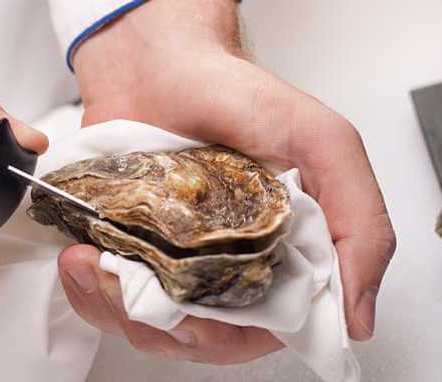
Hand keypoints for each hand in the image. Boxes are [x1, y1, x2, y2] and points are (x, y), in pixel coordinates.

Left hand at [62, 0, 395, 362]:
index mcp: (284, 256)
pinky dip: (88, 289)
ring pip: (148, 324)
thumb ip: (360, 223)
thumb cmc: (240, 96)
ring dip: (111, 306)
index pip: (263, 331)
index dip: (226, 336)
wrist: (163, 65)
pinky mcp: (132, 249)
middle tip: (124, 284)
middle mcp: (231, 266)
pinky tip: (80, 260)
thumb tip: (360, 314)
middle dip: (157, 324)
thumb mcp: (322, 143)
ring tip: (89, 265)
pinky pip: (108, 297)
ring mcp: (177, 261)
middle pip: (199, 338)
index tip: (189, 315)